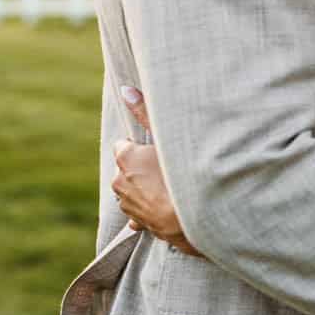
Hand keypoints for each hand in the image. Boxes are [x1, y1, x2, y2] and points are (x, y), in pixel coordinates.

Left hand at [111, 89, 202, 256]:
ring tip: (171, 185)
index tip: (158, 149)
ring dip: (146, 186)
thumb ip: (145, 112)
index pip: (124, 144)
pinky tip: (165, 205)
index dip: (142, 145)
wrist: (195, 218)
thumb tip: (125, 90)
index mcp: (125, 158)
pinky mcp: (138, 223)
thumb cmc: (182, 174)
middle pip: (128, 167)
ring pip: (132, 189)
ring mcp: (127, 205)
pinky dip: (149, 207)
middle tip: (168, 165)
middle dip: (143, 165)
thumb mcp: (168, 137)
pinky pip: (139, 212)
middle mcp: (119, 182)